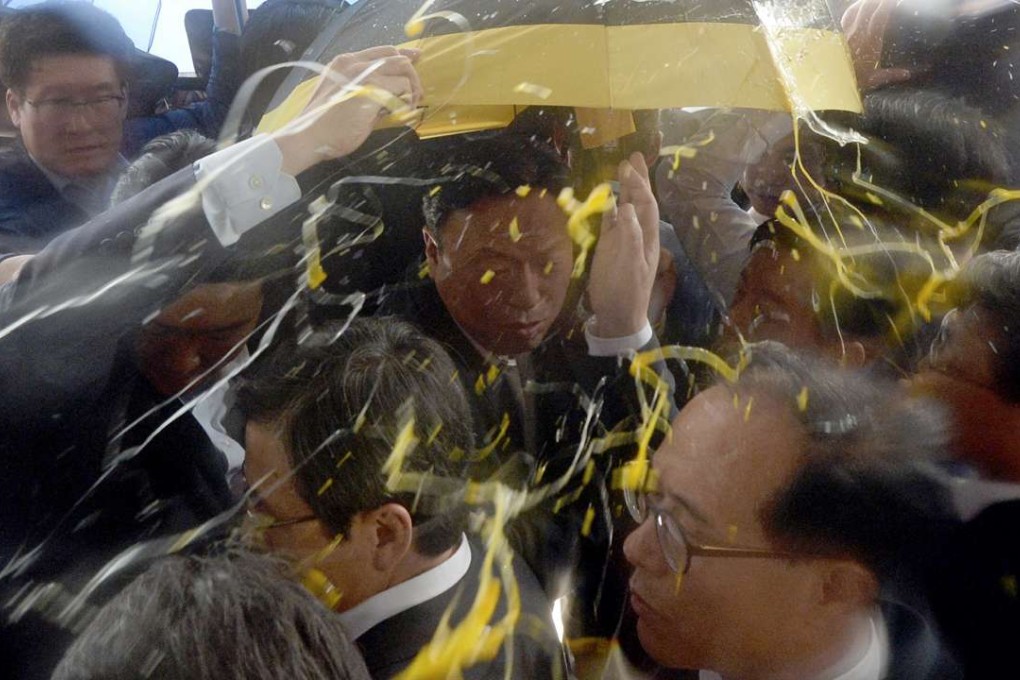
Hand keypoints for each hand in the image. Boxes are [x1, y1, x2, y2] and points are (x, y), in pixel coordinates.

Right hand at [272, 46, 422, 175]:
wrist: (309, 135)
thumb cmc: (324, 124)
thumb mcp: (344, 98)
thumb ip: (365, 91)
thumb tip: (390, 95)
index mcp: (345, 63)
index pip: (381, 51)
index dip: (402, 54)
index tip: (415, 59)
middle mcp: (354, 63)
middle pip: (395, 55)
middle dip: (411, 73)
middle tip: (417, 93)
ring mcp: (364, 74)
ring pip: (402, 68)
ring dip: (412, 87)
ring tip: (409, 106)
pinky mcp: (373, 89)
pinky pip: (402, 87)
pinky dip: (407, 99)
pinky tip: (402, 112)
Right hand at [587, 153, 659, 337]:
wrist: (617, 317)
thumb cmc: (625, 293)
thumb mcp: (630, 266)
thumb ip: (630, 237)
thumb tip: (626, 208)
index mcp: (647, 238)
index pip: (646, 205)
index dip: (639, 185)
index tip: (630, 166)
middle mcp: (637, 235)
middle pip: (639, 202)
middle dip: (637, 180)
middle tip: (633, 156)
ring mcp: (622, 241)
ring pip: (625, 209)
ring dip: (624, 190)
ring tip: (622, 169)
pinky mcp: (608, 248)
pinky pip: (610, 223)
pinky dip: (609, 208)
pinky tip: (606, 197)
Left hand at [842, 0, 914, 91]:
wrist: (829, 84)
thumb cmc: (851, 81)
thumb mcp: (872, 80)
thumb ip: (890, 74)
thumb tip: (906, 74)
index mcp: (870, 42)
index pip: (880, 16)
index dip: (887, 5)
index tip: (893, 1)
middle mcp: (857, 33)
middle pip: (868, 8)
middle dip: (877, 1)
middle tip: (884, 0)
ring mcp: (845, 33)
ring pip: (855, 10)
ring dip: (865, 3)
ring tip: (873, 1)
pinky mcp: (836, 35)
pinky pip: (845, 17)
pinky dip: (853, 9)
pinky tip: (857, 7)